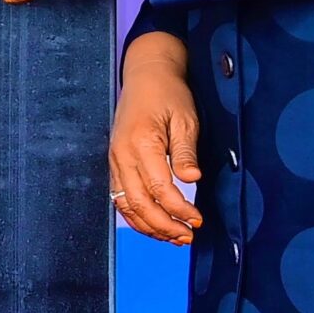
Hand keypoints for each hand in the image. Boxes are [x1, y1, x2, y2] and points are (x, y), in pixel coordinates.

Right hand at [112, 32, 202, 244]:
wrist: (146, 74)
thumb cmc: (168, 94)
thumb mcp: (185, 118)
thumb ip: (185, 150)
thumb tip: (192, 179)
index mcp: (141, 142)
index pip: (159, 188)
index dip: (179, 209)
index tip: (198, 220)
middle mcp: (122, 154)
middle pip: (139, 203)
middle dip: (164, 225)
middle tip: (188, 236)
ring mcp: (115, 160)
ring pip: (126, 205)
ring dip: (149, 226)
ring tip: (173, 237)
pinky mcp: (115, 163)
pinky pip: (120, 197)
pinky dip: (135, 216)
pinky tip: (154, 225)